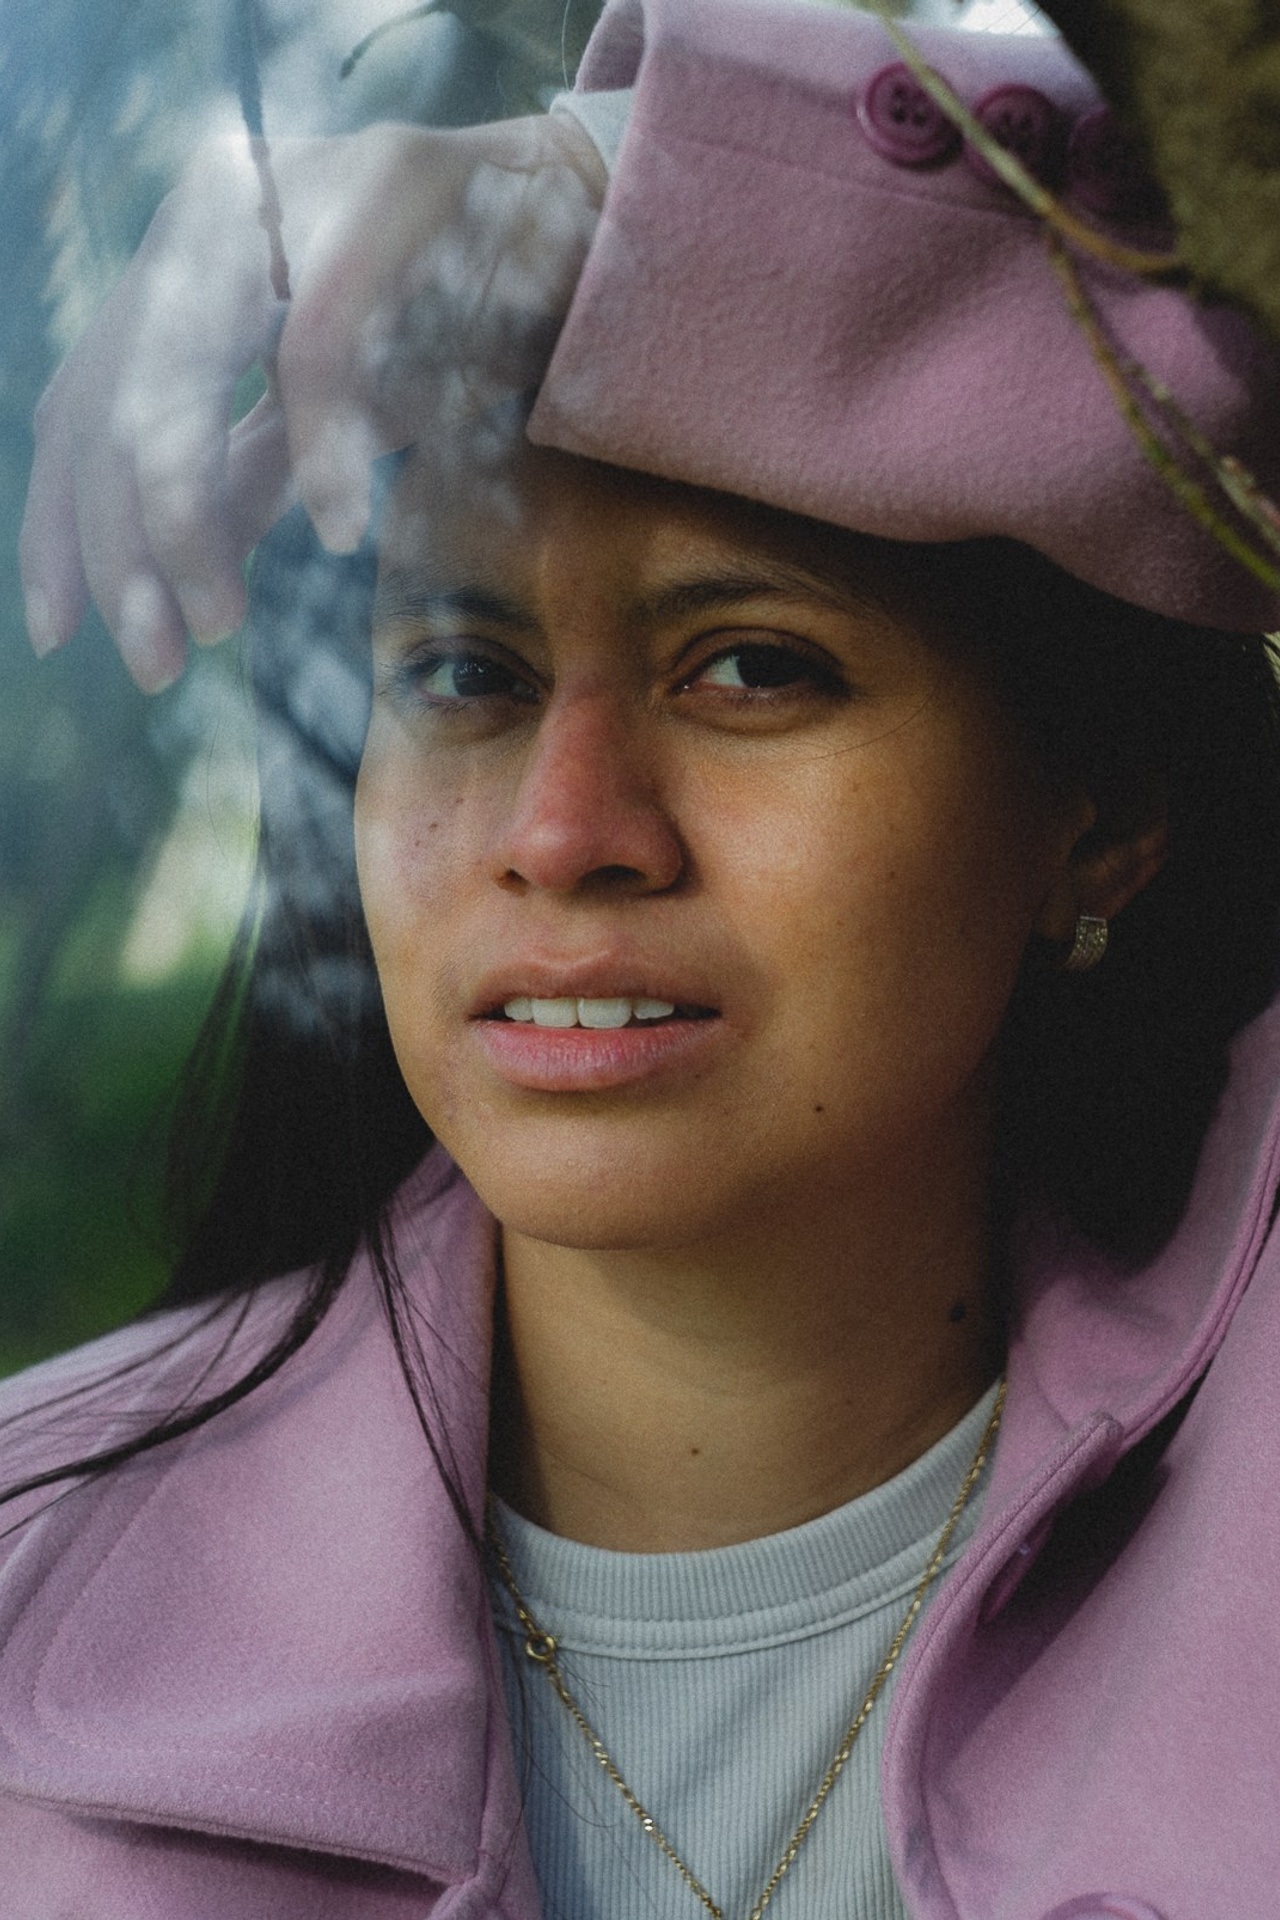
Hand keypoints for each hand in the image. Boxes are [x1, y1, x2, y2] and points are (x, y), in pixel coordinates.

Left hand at [19, 113, 604, 690]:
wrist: (593, 239)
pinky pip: (319, 346)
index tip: (61, 635)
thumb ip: (247, 478)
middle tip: (155, 662)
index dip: (59, 524)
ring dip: (186, 521)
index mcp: (186, 265)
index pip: (81, 404)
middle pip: (114, 398)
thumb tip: (172, 578)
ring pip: (180, 373)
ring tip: (218, 621)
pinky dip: (323, 451)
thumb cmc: (460, 334)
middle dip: (123, 551)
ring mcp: (289, 193)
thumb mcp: (329, 427)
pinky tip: (340, 532)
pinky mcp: (380, 189)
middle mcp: (214, 216)